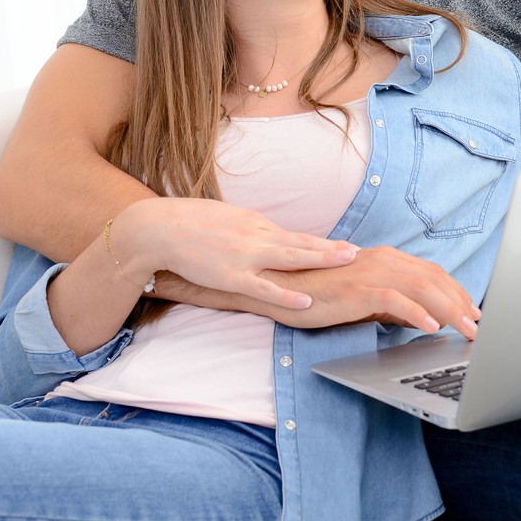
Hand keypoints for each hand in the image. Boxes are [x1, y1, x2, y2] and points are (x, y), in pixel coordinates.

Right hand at [114, 198, 357, 311]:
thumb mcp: (228, 221)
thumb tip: (269, 239)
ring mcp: (246, 256)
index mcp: (256, 224)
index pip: (298, 236)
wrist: (160, 228)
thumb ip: (251, 232)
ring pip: (292, 258)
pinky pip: (264, 288)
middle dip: (333, 249)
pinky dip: (287, 293)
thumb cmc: (189, 223)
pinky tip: (307, 300)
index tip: (347, 247)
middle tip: (360, 252)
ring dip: (322, 260)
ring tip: (348, 264)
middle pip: (302, 243)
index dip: (324, 242)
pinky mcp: (232, 276)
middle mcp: (257, 237)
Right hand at [254, 247, 480, 337]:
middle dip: (461, 303)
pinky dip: (417, 313)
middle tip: (478, 327)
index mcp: (387, 259)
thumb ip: (394, 304)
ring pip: (422, 288)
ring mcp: (371, 272)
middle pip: (434, 279)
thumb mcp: (365, 299)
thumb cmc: (321, 293)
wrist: (282, 285)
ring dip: (449, 311)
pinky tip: (431, 328)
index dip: (457, 292)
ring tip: (466, 330)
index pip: (433, 274)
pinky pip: (395, 300)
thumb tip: (425, 319)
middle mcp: (384, 260)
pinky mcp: (357, 288)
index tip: (473, 312)